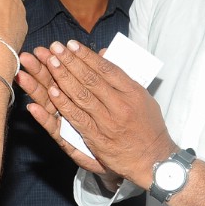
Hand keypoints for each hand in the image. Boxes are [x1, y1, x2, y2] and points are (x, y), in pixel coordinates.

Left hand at [19, 40, 174, 189]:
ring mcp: (108, 123)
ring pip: (82, 96)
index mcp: (133, 93)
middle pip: (91, 79)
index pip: (107, 69)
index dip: (87, 56)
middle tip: (55, 48)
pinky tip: (52, 92)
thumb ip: (123, 78)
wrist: (154, 161)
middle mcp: (120, 105)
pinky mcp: (98, 139)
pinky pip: (78, 119)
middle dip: (71, 61)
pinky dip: (64, 105)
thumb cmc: (149, 128)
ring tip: (50, 63)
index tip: (71, 44)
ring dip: (64, 78)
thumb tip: (104, 56)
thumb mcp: (143, 98)